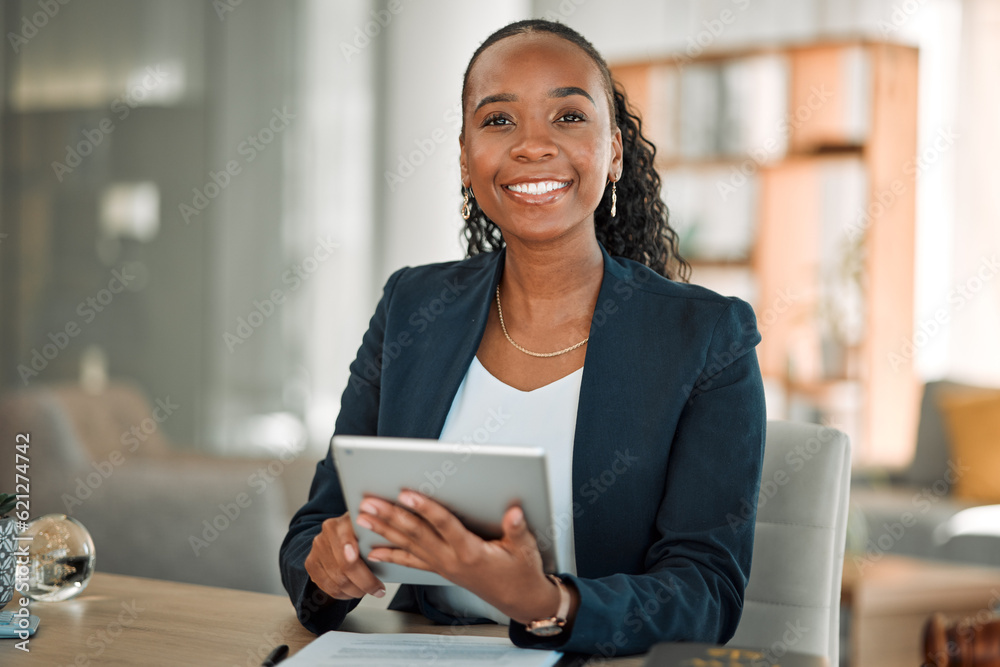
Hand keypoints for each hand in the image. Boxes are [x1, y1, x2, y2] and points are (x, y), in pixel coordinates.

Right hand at [304, 513, 385, 600]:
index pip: (347, 546)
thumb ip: (377, 534)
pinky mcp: (310, 564)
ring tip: (369, 590)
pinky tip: (354, 591)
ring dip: (355, 591)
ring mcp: (316, 549)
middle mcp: (325, 535)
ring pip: (336, 582)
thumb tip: (393, 543)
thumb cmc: (360, 530)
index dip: (357, 564)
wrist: (338, 531)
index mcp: (341, 523)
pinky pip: (327, 587)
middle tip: (379, 590)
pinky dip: (343, 594)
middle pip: (343, 569)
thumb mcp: (370, 526)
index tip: (374, 579)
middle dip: (365, 583)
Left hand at [358, 491, 562, 624]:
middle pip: (416, 534)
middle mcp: (451, 559)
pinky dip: (391, 554)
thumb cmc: (521, 572)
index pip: (443, 525)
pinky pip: (410, 561)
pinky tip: (372, 550)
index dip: (425, 509)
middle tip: (369, 503)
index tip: (407, 495)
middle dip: (390, 516)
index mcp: (471, 551)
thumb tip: (514, 511)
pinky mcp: (440, 569)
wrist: (519, 599)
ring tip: (363, 517)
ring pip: (408, 545)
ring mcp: (443, 566)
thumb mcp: (525, 549)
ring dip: (383, 530)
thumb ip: (517, 528)